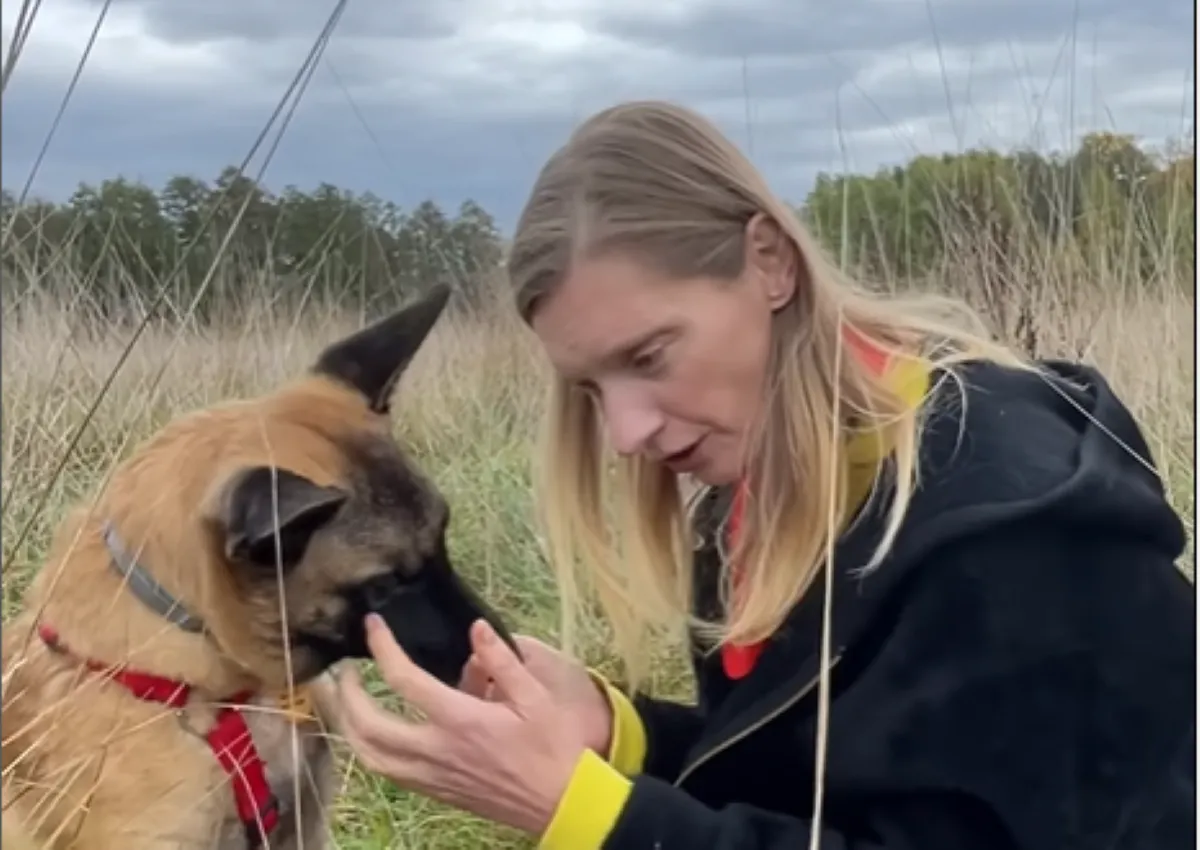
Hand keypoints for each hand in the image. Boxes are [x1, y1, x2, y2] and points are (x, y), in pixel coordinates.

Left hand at [332, 614, 590, 835]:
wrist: (562, 801)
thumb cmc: (554, 746)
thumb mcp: (537, 697)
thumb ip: (503, 662)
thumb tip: (475, 628)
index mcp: (460, 720)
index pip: (404, 680)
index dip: (382, 647)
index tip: (372, 624)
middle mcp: (437, 750)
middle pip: (369, 726)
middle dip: (346, 695)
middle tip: (340, 670)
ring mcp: (432, 775)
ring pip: (370, 756)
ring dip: (348, 727)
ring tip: (342, 702)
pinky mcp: (436, 791)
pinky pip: (387, 773)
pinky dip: (368, 750)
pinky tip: (370, 735)